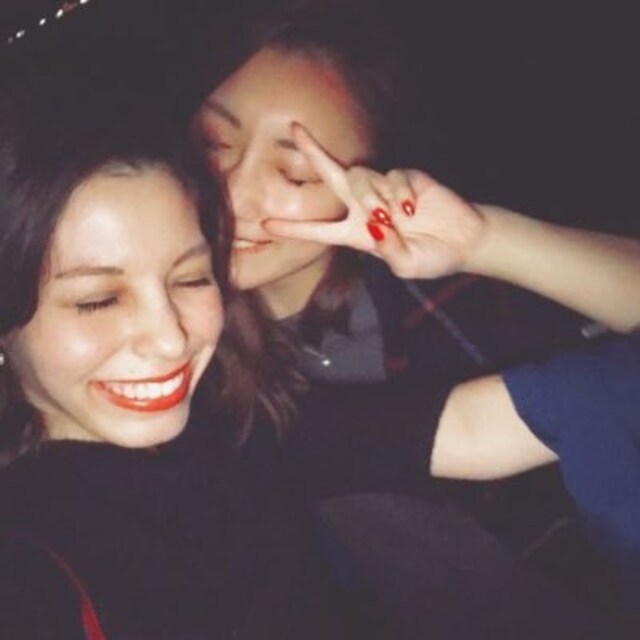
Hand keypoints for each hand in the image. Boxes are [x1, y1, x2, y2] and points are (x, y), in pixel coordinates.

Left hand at [263, 123, 486, 278]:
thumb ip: (387, 251)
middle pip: (333, 176)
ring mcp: (385, 189)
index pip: (320, 230)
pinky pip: (392, 177)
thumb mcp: (406, 265)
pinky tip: (415, 207)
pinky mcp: (407, 177)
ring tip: (396, 217)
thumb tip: (374, 224)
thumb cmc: (432, 257)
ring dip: (373, 197)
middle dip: (315, 152)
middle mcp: (366, 208)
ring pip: (361, 178)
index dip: (295, 229)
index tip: (267, 225)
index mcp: (358, 233)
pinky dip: (400, 193)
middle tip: (296, 129)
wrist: (464, 242)